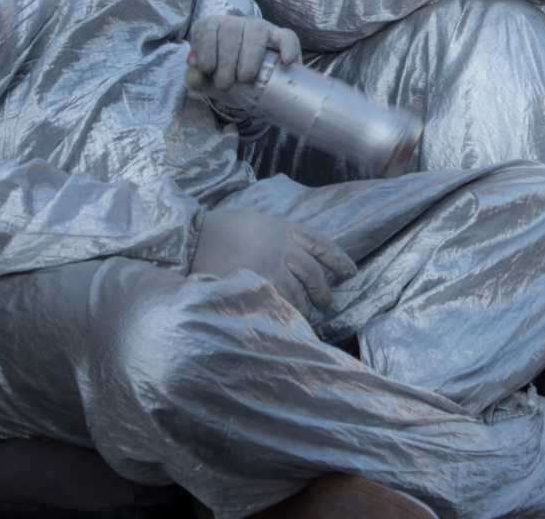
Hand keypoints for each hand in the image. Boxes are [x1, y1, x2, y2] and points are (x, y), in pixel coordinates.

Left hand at [186, 15, 299, 91]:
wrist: (243, 77)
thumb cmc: (221, 73)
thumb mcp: (205, 78)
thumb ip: (195, 78)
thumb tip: (198, 74)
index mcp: (212, 26)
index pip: (206, 29)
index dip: (206, 51)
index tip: (207, 70)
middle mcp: (234, 23)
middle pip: (230, 34)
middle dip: (226, 65)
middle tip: (226, 84)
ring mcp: (258, 28)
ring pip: (255, 35)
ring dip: (250, 61)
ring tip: (246, 79)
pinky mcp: (279, 37)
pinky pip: (286, 36)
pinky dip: (289, 47)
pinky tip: (287, 61)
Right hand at [191, 208, 357, 318]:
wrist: (192, 239)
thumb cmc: (219, 229)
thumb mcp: (254, 219)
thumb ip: (275, 233)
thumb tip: (289, 246)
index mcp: (284, 227)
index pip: (321, 243)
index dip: (338, 259)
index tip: (351, 272)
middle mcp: (283, 248)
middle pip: (314, 274)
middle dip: (323, 291)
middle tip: (327, 304)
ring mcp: (272, 269)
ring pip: (299, 295)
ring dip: (305, 309)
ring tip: (307, 319)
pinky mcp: (259, 287)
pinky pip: (281, 306)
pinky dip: (287, 317)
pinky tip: (290, 325)